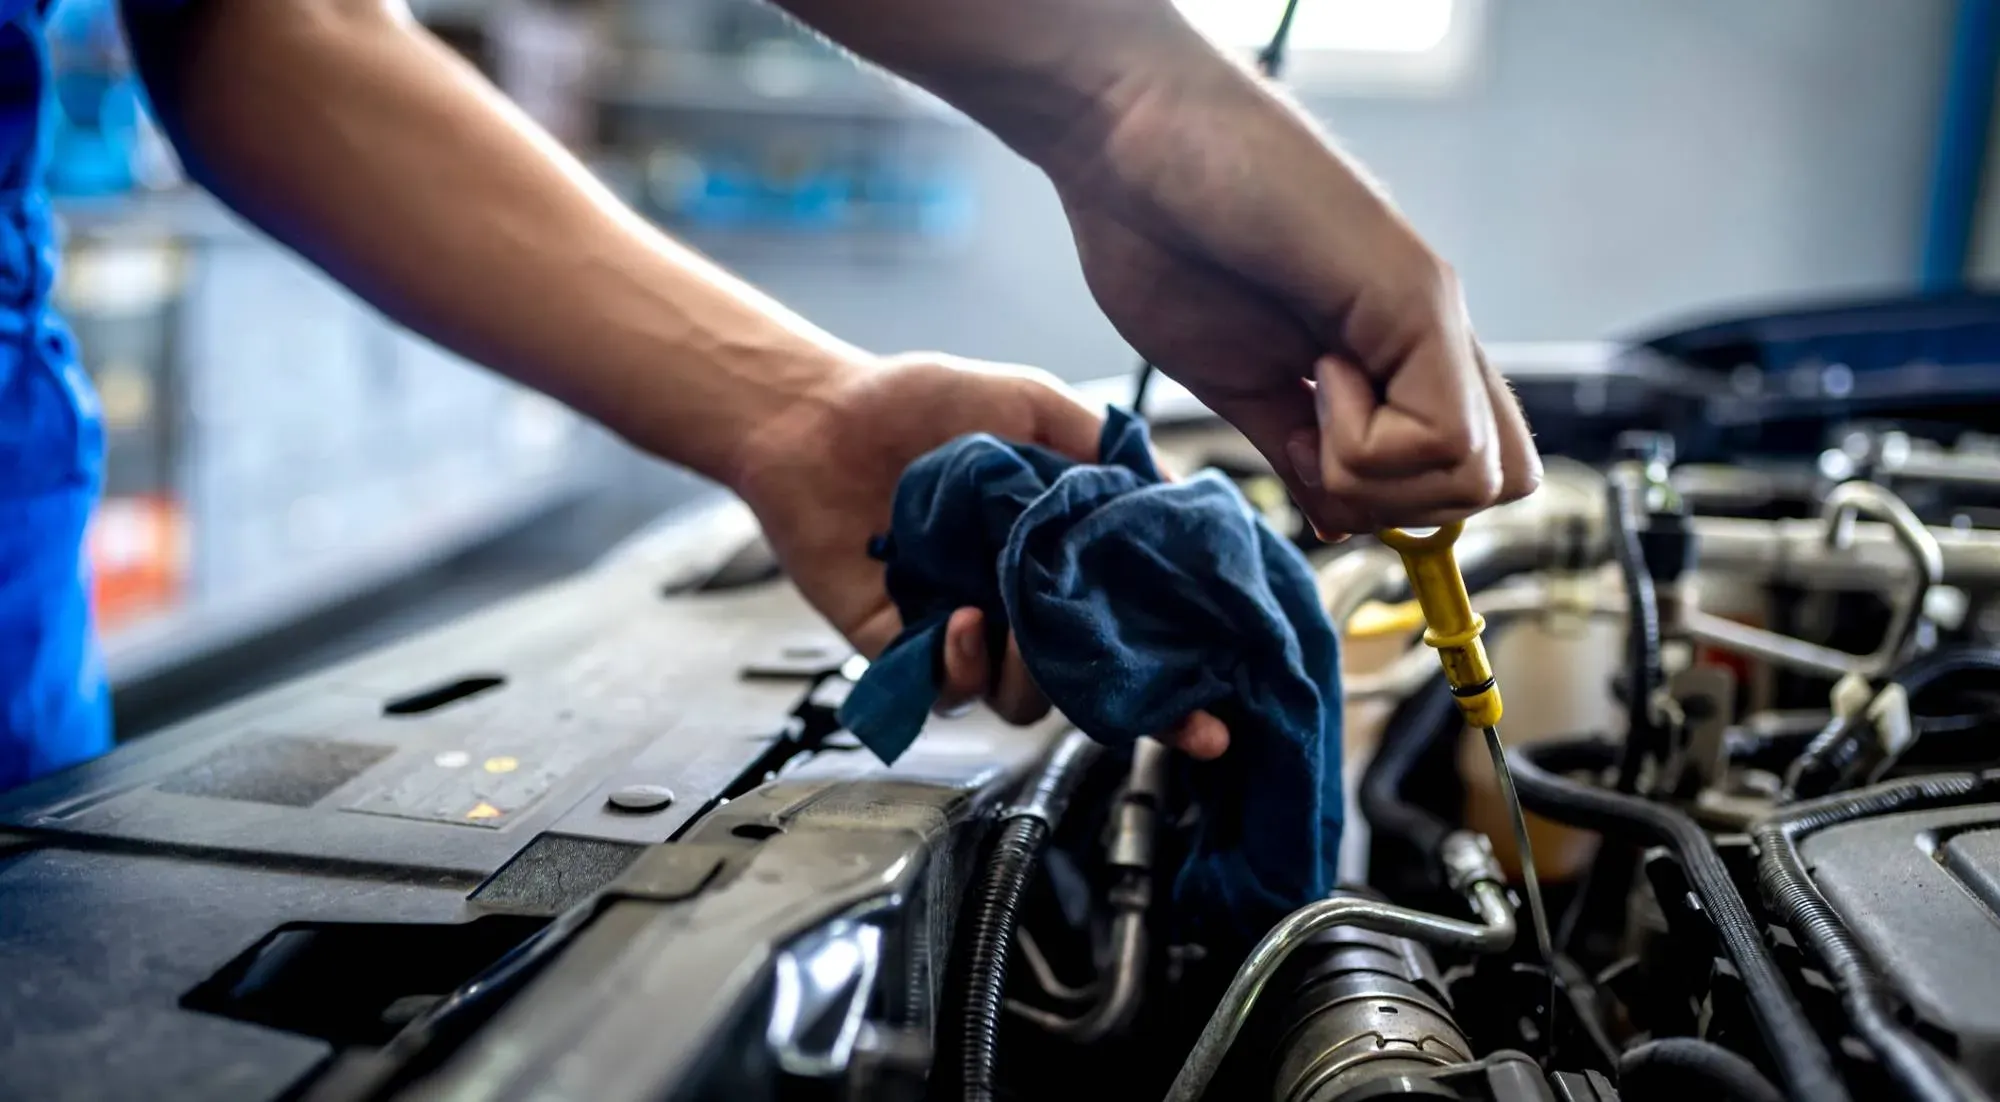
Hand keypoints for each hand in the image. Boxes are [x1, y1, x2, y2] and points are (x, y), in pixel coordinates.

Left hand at [731, 353, 1229, 758]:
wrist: (817, 415)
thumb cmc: (917, 403)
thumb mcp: (1032, 404)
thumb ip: (1103, 448)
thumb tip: (1177, 491)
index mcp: (1063, 556)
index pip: (1132, 630)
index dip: (1176, 679)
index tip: (1212, 714)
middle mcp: (1020, 602)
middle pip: (1088, 683)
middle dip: (1117, 697)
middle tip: (1115, 666)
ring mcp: (964, 631)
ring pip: (1024, 699)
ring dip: (1031, 672)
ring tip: (1012, 619)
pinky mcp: (903, 650)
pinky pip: (947, 692)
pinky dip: (961, 665)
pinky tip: (957, 616)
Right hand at [1049, 51, 1541, 535]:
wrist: (1129, 140)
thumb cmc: (1161, 234)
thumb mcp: (1233, 381)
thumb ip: (1294, 448)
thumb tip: (1336, 520)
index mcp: (1387, 355)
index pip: (1467, 469)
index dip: (1397, 505)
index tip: (1311, 465)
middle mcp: (1428, 334)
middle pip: (1493, 486)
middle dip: (1394, 502)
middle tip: (1313, 433)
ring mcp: (1430, 313)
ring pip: (1476, 478)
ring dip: (1372, 471)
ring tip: (1309, 386)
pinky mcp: (1418, 297)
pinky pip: (1442, 439)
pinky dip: (1364, 442)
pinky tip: (1315, 370)